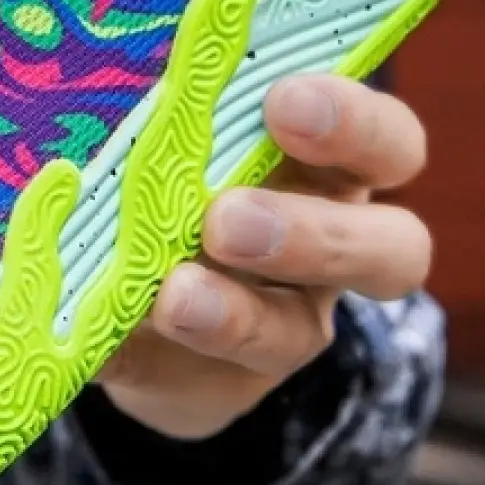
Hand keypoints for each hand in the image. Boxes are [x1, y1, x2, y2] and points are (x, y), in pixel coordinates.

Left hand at [97, 75, 431, 440]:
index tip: (285, 103)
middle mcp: (333, 251)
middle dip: (313, 234)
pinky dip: (134, 354)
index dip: (353, 123)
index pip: (387, 142)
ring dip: (234, 315)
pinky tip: (96, 341)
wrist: (148, 293)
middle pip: (389, 249)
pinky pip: (187, 378)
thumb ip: (170, 121)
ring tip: (174, 296)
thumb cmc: (180, 174)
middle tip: (227, 220)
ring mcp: (288, 325)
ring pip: (296, 332)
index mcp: (331, 169)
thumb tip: (106, 102)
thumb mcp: (184, 138)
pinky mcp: (222, 382)